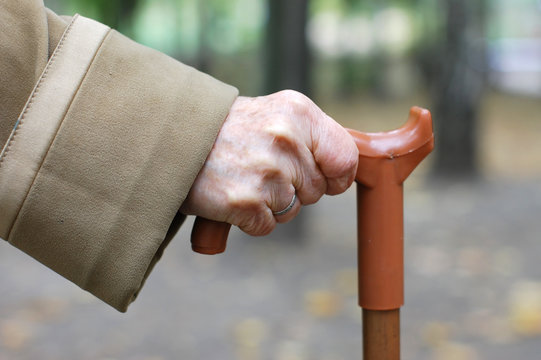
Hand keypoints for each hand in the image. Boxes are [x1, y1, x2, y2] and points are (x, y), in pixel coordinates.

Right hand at [180, 90, 358, 235]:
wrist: (174, 137)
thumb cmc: (230, 129)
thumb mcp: (276, 114)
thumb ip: (312, 137)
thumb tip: (345, 170)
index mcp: (298, 113)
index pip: (345, 157)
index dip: (339, 176)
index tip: (329, 180)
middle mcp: (285, 139)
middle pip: (317, 190)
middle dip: (295, 188)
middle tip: (261, 169)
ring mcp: (266, 172)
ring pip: (292, 209)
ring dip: (271, 204)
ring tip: (243, 178)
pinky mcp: (246, 202)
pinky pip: (267, 225)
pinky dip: (250, 218)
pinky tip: (232, 194)